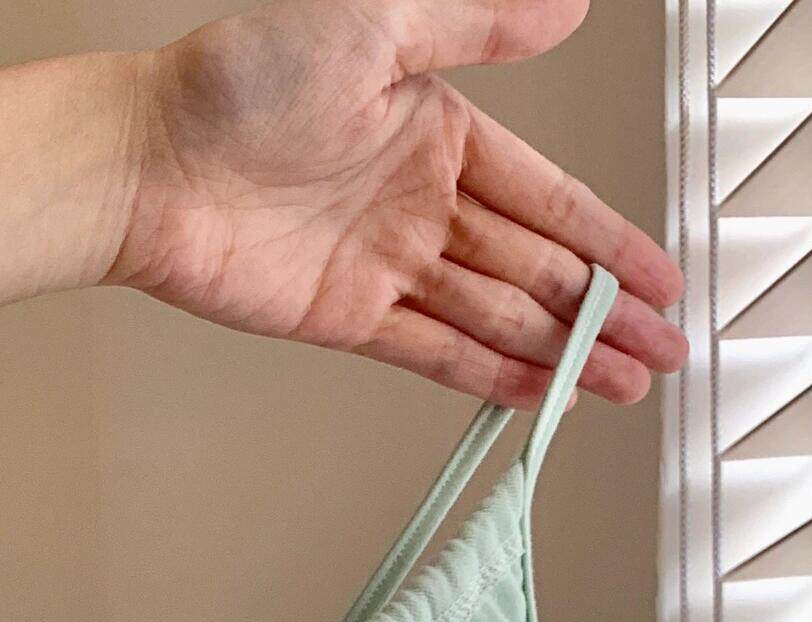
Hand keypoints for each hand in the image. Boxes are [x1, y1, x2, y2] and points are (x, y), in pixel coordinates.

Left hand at [110, 0, 685, 406]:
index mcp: (439, 132)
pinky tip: (539, 393)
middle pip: (535, 268)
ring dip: (561, 353)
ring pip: (497, 316)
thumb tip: (564, 5)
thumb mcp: (375, 23)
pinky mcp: (347, 317)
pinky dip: (489, 375)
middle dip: (603, 312)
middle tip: (662, 350)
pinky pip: (435, 351)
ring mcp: (387, 264)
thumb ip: (476, 25)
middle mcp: (419, 203)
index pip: (549, 199)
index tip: (661, 280)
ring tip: (622, 384)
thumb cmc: (237, 82)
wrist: (149, 163)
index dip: (610, 242)